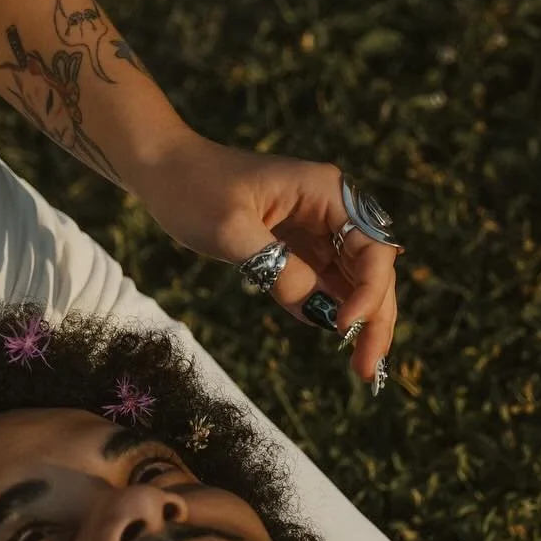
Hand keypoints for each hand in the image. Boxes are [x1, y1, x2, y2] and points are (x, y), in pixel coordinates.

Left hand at [136, 135, 399, 381]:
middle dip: (375, 317)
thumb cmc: (194, 189)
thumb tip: (318, 313)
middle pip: (373, 269)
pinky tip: (341, 341)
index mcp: (325, 193)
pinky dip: (335, 310)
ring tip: (363, 367)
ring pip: (356, 280)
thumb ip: (277, 269)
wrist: (164, 171)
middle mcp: (331, 209)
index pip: (371, 248)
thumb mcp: (231, 231)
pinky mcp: (300, 246)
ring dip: (362, 321)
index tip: (342, 326)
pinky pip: (328, 281)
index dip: (368, 291)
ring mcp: (318, 228)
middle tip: (367, 369)